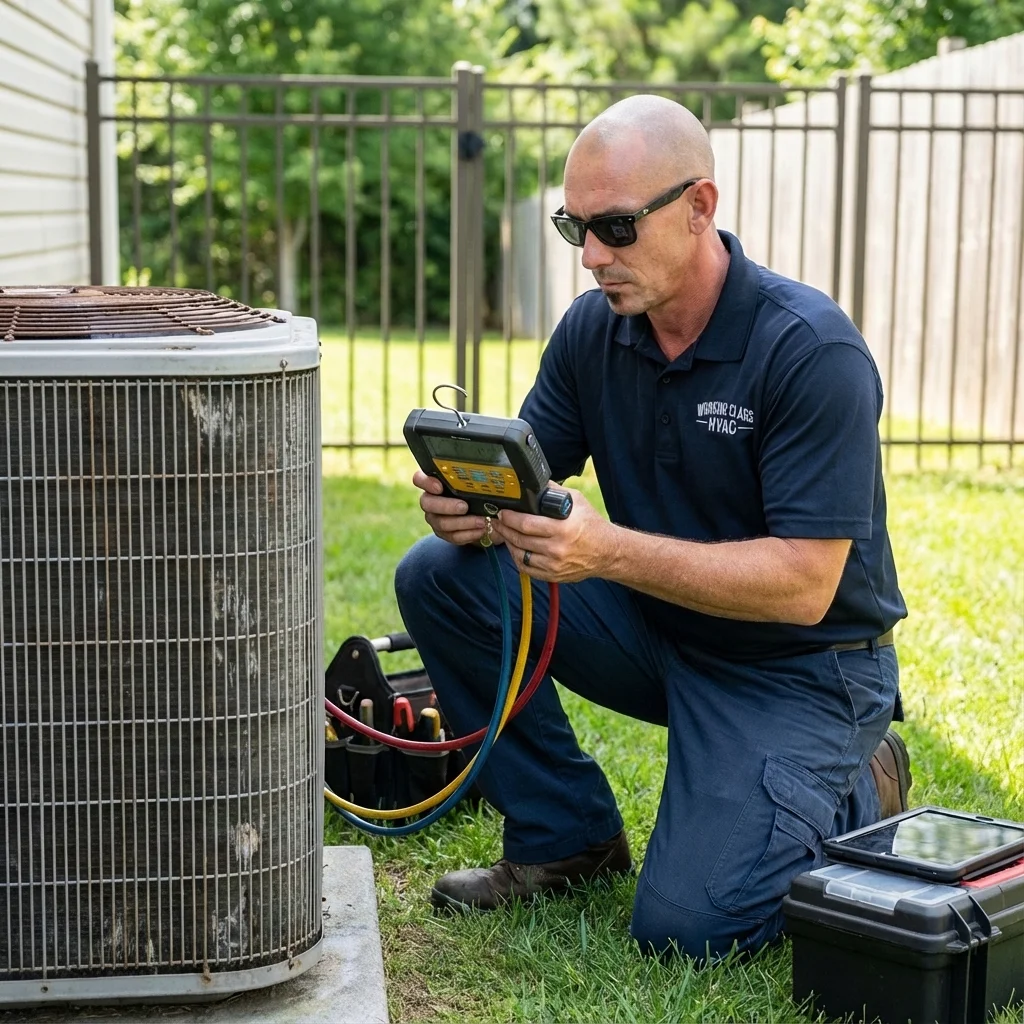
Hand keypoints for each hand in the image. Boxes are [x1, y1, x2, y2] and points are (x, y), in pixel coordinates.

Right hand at [413, 470, 504, 546]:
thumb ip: (471, 479)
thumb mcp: (474, 484)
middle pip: (427, 503)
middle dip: (447, 506)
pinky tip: (480, 530)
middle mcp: (430, 501)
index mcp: (434, 483)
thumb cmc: (476, 493)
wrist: (483, 515)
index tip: (439, 487)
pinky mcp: (443, 534)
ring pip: (441, 523)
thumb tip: (484, 474)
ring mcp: (434, 518)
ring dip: (463, 522)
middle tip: (464, 507)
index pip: (419, 479)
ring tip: (481, 521)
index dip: (426, 483)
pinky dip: (468, 534)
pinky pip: (452, 536)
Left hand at [490, 489, 614, 581]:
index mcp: (562, 529)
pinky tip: (515, 548)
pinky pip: (527, 568)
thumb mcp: (577, 501)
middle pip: (519, 539)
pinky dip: (517, 558)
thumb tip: (533, 482)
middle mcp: (557, 549)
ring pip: (520, 555)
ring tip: (504, 532)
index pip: (526, 524)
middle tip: (498, 520)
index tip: (502, 512)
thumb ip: (554, 491)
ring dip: (508, 543)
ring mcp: (554, 565)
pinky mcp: (553, 575)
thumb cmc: (591, 524)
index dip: (509, 518)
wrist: (608, 551)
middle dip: (504, 528)